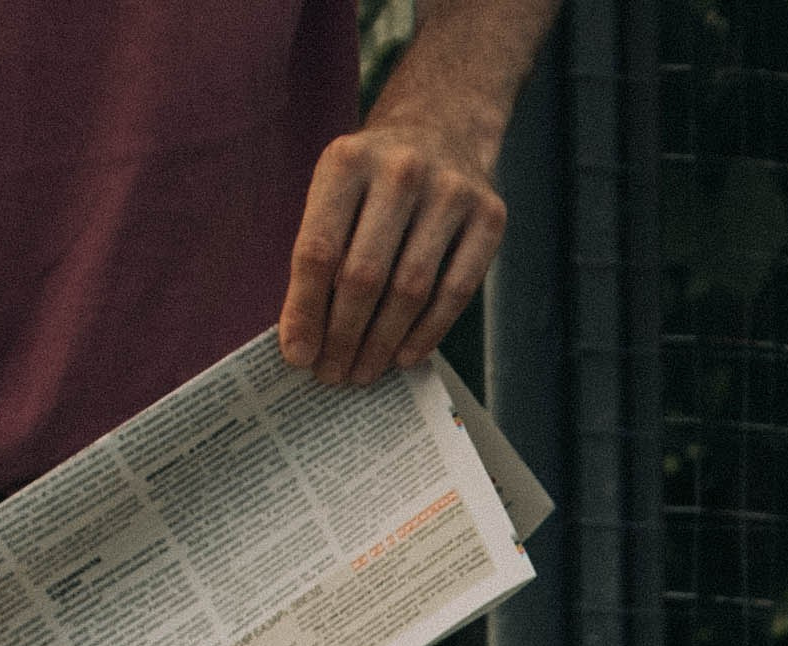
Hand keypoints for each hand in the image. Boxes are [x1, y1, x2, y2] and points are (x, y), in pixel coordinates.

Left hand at [279, 3, 537, 386]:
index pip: (319, 251)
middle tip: (331, 375)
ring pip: (410, 289)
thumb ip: (316, 260)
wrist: (443, 127)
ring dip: (381, 344)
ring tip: (362, 372)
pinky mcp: (489, 213)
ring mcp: (451, 189)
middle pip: (364, 276)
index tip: (298, 357)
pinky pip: (455, 291)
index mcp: (347, 162)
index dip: (305, 312)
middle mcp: (401, 168)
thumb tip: (302, 346)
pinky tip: (403, 356)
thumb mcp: (333, 197)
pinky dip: (426, 333)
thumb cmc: (372, 184)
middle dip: (343, 338)